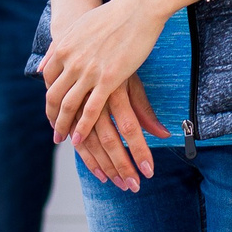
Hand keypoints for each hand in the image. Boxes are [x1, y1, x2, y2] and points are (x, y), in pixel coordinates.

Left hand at [40, 0, 169, 188]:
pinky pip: (90, 109)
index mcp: (62, 48)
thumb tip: (40, 67)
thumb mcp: (77, 28)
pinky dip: (82, 127)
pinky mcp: (109, 79)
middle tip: (55, 132)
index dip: (50, 99)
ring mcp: (88, 71)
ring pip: (69, 106)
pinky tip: (80, 139)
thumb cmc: (111, 15)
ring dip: (64, 126)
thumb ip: (57, 48)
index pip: (48, 81)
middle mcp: (71, 61)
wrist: (137, 8)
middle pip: (54, 97)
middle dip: (53, 117)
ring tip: (64, 140)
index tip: (53, 111)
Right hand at [72, 75, 166, 190]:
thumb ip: (144, 110)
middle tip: (134, 186)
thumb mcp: (131, 82)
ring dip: (106, 167)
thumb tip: (164, 135)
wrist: (82, 46)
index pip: (130, 127)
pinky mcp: (68, 114)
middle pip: (109, 139)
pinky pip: (76, 142)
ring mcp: (78, 108)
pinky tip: (100, 175)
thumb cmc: (113, 65)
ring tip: (121, 184)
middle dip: (122, 165)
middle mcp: (94, 100)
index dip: (138, 150)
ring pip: (91, 144)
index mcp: (114, 90)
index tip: (148, 171)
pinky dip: (88, 160)